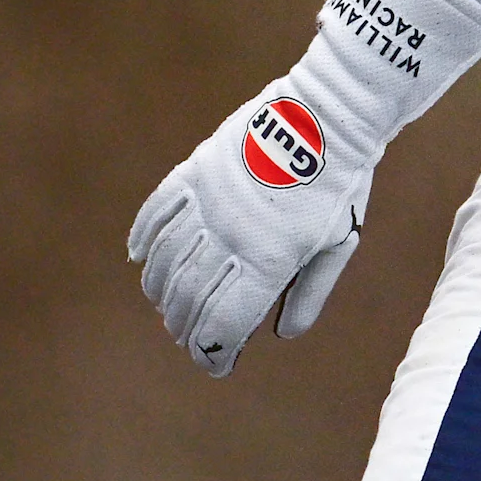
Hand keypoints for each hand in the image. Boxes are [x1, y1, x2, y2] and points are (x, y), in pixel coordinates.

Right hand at [131, 80, 374, 376]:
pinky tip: (139, 260)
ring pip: (165, 261)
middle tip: (193, 341)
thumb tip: (283, 333)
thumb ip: (312, 290)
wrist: (329, 115)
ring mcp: (207, 203)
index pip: (225, 323)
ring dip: (161, 292)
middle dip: (187, 329)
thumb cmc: (341, 184)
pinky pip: (155, 213)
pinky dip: (142, 240)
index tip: (216, 365)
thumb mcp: (339, 242)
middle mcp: (231, 235)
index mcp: (271, 259)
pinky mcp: (194, 172)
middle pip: (189, 298)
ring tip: (167, 308)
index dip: (215, 353)